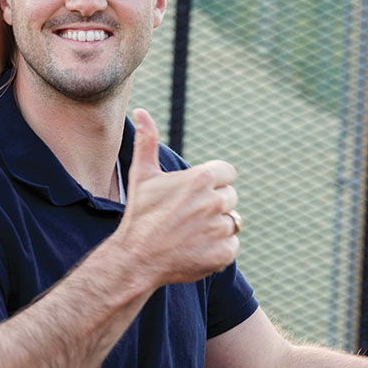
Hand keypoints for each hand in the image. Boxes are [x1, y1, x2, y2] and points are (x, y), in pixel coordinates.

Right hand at [112, 109, 239, 292]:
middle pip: (230, 197)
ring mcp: (220, 229)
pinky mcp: (224, 253)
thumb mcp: (142, 175)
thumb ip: (147, 141)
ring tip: (190, 233)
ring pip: (231, 222)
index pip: (227, 173)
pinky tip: (195, 249)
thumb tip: (141, 110)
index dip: (212, 182)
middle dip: (214, 204)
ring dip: (216, 227)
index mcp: (201, 178)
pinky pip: (231, 247)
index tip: (193, 194)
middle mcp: (215, 202)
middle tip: (187, 216)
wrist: (136, 257)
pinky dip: (217, 250)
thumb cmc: (140, 214)